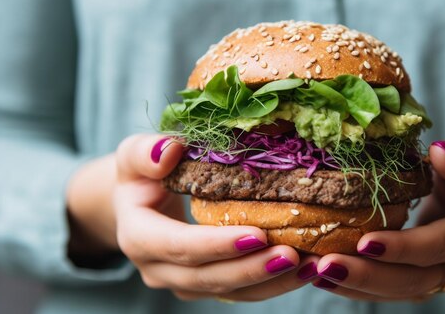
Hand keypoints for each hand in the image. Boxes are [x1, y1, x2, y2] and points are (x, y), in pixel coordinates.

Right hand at [68, 134, 315, 300]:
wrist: (139, 204)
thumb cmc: (142, 173)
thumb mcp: (134, 155)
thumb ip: (145, 152)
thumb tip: (168, 151)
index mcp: (138, 236)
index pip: (178, 246)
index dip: (217, 244)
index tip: (258, 234)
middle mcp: (157, 269)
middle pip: (208, 277)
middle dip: (252, 269)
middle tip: (293, 256)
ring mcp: (182, 282)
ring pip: (229, 292)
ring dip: (271, 283)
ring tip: (310, 266)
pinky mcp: (205, 286)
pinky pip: (241, 292)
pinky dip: (274, 284)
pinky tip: (305, 269)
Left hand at [309, 139, 444, 300]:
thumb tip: (440, 152)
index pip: (438, 245)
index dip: (403, 247)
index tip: (364, 242)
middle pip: (412, 280)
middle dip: (367, 275)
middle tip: (326, 265)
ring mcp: (436, 282)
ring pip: (394, 292)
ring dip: (353, 285)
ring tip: (314, 271)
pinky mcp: (415, 286)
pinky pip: (383, 293)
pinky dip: (351, 287)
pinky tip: (319, 276)